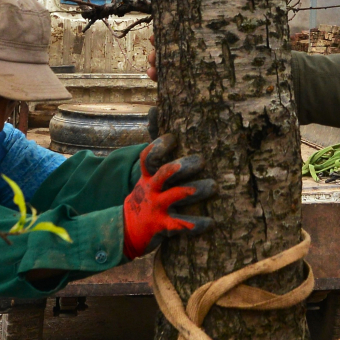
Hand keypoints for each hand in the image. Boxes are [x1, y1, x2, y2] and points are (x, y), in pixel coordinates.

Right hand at [120, 132, 214, 257]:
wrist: (126, 231)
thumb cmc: (144, 195)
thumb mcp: (144, 172)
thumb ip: (154, 145)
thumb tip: (154, 109)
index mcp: (147, 176)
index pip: (149, 157)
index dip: (159, 147)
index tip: (173, 138)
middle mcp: (151, 189)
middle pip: (165, 174)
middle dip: (183, 166)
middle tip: (201, 160)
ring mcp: (157, 207)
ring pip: (176, 196)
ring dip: (196, 190)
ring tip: (213, 186)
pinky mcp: (163, 226)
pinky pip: (180, 225)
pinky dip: (195, 224)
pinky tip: (210, 221)